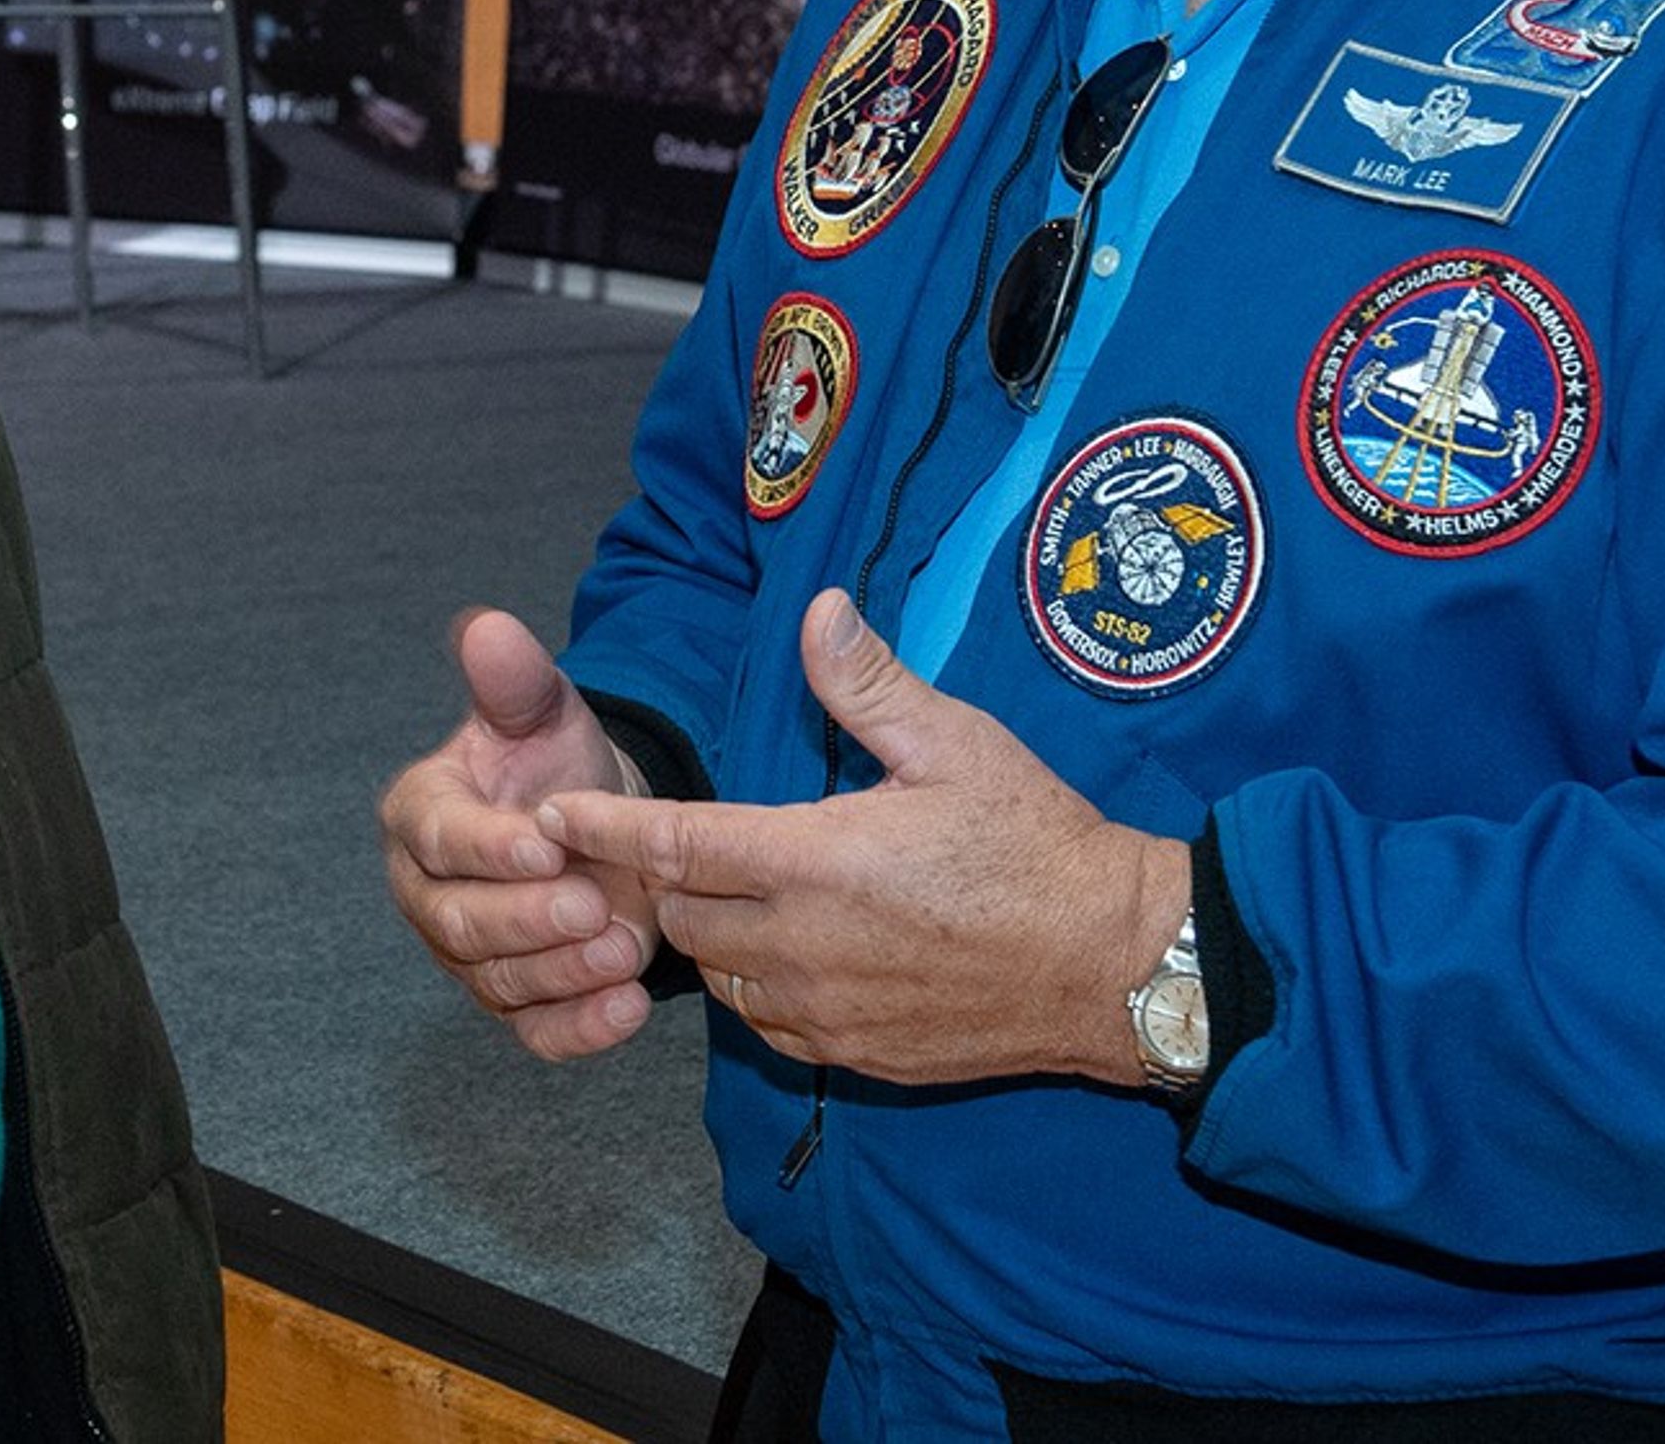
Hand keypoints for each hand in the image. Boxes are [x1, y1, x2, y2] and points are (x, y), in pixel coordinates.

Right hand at [379, 608, 659, 1059]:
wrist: (600, 823)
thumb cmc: (555, 760)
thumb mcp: (541, 710)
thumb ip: (513, 678)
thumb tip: (487, 627)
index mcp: (420, 814)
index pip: (439, 838)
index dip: (488, 847)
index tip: (548, 845)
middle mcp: (429, 894)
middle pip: (459, 923)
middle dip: (527, 920)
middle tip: (592, 908)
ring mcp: (468, 956)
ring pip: (498, 981)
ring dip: (561, 973)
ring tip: (625, 950)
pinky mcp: (514, 1001)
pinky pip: (535, 1031)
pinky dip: (580, 1030)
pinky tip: (629, 1011)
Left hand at [538, 588, 1187, 1085]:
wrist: (1114, 966)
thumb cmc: (1038, 843)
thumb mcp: (956, 743)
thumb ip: (868, 683)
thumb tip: (816, 610)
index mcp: (818, 861)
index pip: (676, 846)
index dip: (605, 829)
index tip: (550, 814)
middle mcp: (806, 946)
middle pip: (684, 917)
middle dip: (667, 880)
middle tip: (671, 845)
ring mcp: (828, 1011)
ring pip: (721, 977)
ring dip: (714, 935)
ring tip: (731, 892)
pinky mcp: (857, 1055)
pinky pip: (770, 1023)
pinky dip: (758, 986)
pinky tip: (787, 949)